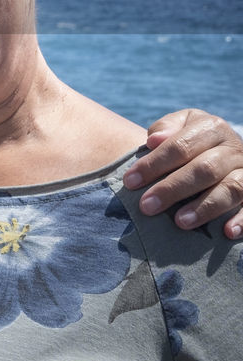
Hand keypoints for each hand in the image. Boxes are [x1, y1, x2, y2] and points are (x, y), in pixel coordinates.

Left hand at [124, 108, 242, 238]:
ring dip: (205, 207)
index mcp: (211, 127)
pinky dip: (242, 220)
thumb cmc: (187, 141)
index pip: (180, 146)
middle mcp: (234, 147)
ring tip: (180, 222)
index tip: (129, 182)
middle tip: (146, 207)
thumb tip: (154, 141)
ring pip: (231, 188)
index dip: (153, 164)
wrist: (217, 149)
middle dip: (172, 189)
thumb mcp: (177, 128)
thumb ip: (164, 130)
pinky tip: (227, 233)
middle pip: (204, 169)